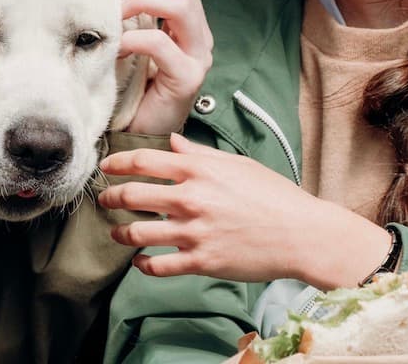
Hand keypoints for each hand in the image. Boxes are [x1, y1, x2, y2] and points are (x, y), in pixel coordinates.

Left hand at [97, 134, 392, 288]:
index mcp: (200, 170)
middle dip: (110, 196)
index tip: (106, 165)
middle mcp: (191, 199)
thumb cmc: (275, 197)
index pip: (144, 160)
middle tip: (104, 199)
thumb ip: (199, 153)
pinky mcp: (201, 261)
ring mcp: (194, 232)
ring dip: (119, 232)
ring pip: (137, 233)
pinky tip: (140, 261)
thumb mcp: (237, 164)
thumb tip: (173, 141)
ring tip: (115, 231)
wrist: (302, 234)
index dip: (118, 162)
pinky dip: (143, 265)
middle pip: (132, 195)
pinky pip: (158, 266)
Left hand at [111, 0, 211, 134]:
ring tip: (116, 11)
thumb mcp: (131, 40)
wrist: (140, 135)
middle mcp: (197, 34)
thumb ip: (130, 12)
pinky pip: (162, 46)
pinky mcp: (187, 79)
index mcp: (186, 20)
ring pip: (181, 6)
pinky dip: (135, 38)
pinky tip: (117, 45)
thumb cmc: (133, 88)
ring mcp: (197, 56)